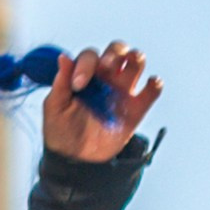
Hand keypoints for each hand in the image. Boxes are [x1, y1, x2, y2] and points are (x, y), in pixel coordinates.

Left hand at [42, 39, 161, 163]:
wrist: (77, 160)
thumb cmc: (61, 131)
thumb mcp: (54, 107)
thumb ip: (61, 82)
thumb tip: (63, 57)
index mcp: (84, 75)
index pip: (91, 56)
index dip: (86, 64)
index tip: (78, 85)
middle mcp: (105, 78)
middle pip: (118, 50)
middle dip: (115, 53)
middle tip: (106, 67)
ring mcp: (122, 91)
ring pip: (136, 62)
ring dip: (136, 59)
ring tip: (124, 76)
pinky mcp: (136, 108)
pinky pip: (152, 89)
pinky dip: (154, 83)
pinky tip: (148, 86)